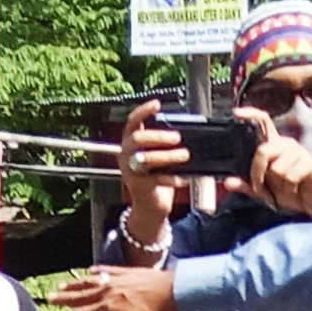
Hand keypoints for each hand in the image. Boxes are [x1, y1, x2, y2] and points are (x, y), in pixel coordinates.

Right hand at [53, 265, 177, 310]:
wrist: (176, 290)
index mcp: (107, 310)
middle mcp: (106, 293)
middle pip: (80, 296)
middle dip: (63, 299)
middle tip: (49, 299)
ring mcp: (116, 280)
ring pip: (89, 282)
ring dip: (74, 285)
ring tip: (62, 286)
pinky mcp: (126, 272)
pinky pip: (106, 270)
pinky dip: (96, 272)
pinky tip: (91, 271)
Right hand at [116, 109, 190, 249]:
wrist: (150, 206)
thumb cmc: (157, 176)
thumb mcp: (157, 156)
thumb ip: (163, 144)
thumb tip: (184, 130)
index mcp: (130, 142)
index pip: (132, 121)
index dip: (143, 111)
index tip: (157, 104)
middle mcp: (126, 154)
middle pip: (138, 139)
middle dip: (159, 136)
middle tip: (177, 137)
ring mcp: (130, 170)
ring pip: (147, 159)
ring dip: (168, 156)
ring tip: (185, 155)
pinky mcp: (140, 186)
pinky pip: (157, 179)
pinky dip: (173, 178)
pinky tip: (185, 178)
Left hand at [239, 106, 311, 221]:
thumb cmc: (294, 193)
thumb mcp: (266, 192)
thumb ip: (248, 187)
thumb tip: (227, 182)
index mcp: (274, 146)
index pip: (263, 122)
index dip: (250, 114)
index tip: (236, 113)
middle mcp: (286, 145)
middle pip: (263, 150)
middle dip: (258, 174)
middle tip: (262, 189)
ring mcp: (299, 153)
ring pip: (276, 169)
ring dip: (277, 187)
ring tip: (285, 190)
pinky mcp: (311, 164)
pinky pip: (290, 177)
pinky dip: (289, 190)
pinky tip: (296, 190)